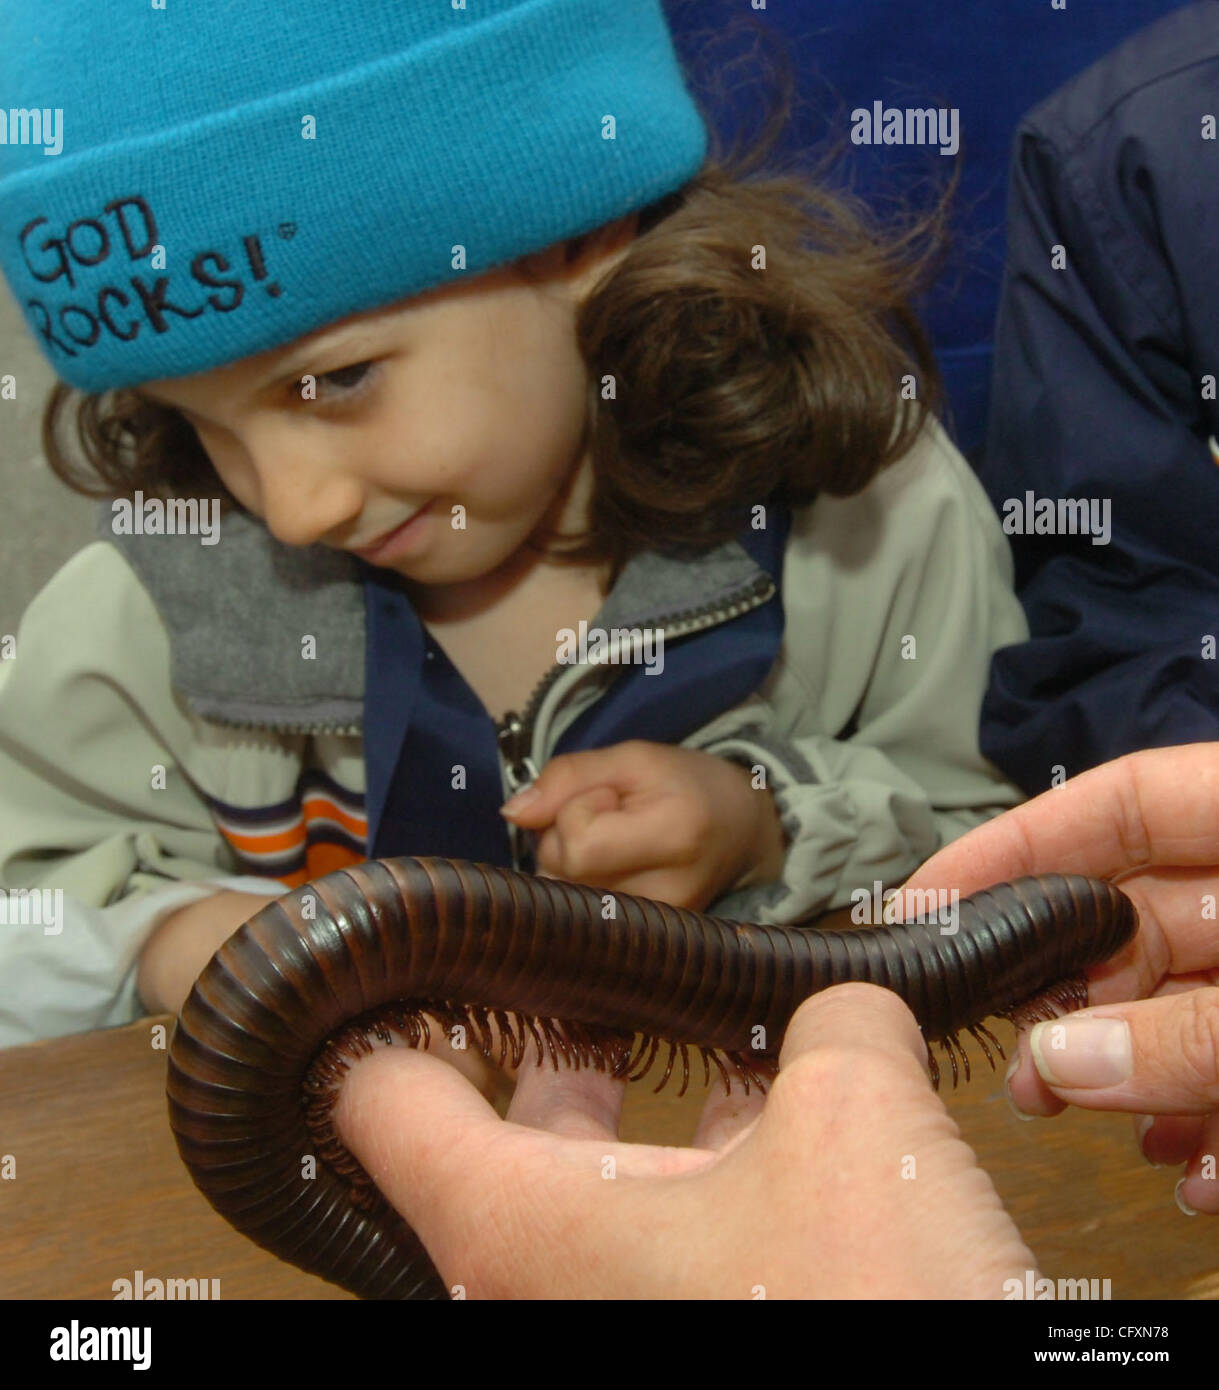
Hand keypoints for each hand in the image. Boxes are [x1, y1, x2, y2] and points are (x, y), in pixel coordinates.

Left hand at [333, 982, 1035, 1297]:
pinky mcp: (699, 1333)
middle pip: (502, 1141)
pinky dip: (715, 1166)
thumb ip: (835, 1024)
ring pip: (599, 1190)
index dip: (382, 1030)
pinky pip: (677, 1235)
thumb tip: (846, 1006)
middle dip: (541, 1045)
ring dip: (640, 1108)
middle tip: (560, 976)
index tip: (395, 973)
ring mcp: (622, 1321)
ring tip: (678, 1024)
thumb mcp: (853, 1118)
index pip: (389, 1115)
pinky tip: (777, 1111)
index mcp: (525, 1234)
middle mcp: (550, 1293)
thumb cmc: (865, 1320)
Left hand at [500, 740, 786, 910]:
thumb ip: (568, 777)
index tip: (611, 796)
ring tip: (615, 841)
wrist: (742, 832)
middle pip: (561, 871)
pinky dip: (579, 884)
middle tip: (612, 815)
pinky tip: (612, 868)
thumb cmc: (687, 785)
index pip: (576, 843)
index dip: (576, 808)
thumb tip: (513, 813)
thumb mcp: (633, 759)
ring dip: (570, 860)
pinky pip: (575, 912)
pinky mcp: (643, 946)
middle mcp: (667, 897)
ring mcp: (656, 930)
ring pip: (561, 893)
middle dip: (565, 833)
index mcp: (675, 839)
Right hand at [901, 743, 1218, 1213]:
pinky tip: (1187, 1172)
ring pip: (1180, 1003)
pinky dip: (1205, 1115)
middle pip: (1135, 917)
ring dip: (1126, 1070)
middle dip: (1064, 988)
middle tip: (1006, 1048)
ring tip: (1069, 1112)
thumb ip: (1188, 1034)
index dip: (1018, 842)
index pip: (1120, 801)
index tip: (931, 896)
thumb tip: (1060, 1062)